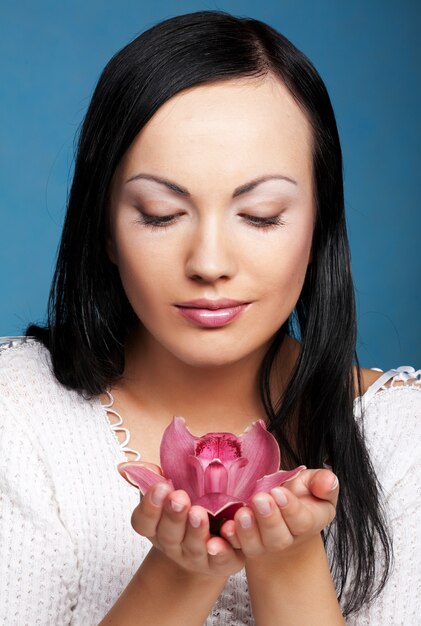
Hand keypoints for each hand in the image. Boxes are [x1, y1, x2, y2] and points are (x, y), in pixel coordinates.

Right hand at [119, 462, 244, 577]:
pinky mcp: (223, 563)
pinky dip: (224, 548)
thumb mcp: (171, 488)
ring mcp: (197, 557)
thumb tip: (125, 467)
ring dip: (196, 532)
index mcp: (157, 527)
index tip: (160, 487)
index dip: (149, 508)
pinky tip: (228, 531)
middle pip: (168, 536)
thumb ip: (152, 475)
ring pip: (194, 549)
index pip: (143, 522)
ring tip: (199, 514)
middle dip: (173, 516)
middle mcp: (174, 546)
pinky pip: (223, 559)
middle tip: (180, 499)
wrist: (216, 537)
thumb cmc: (189, 503)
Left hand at [219, 468, 337, 560]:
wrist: (279, 509)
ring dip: (247, 531)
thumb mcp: (314, 483)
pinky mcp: (243, 544)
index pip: (302, 521)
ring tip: (241, 513)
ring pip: (256, 545)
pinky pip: (235, 547)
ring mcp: (263, 545)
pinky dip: (229, 540)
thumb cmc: (299, 493)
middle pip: (278, 537)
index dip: (290, 508)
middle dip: (268, 519)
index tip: (278, 492)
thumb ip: (323, 482)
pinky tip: (224, 528)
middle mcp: (286, 539)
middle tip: (259, 499)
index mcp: (308, 522)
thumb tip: (329, 482)